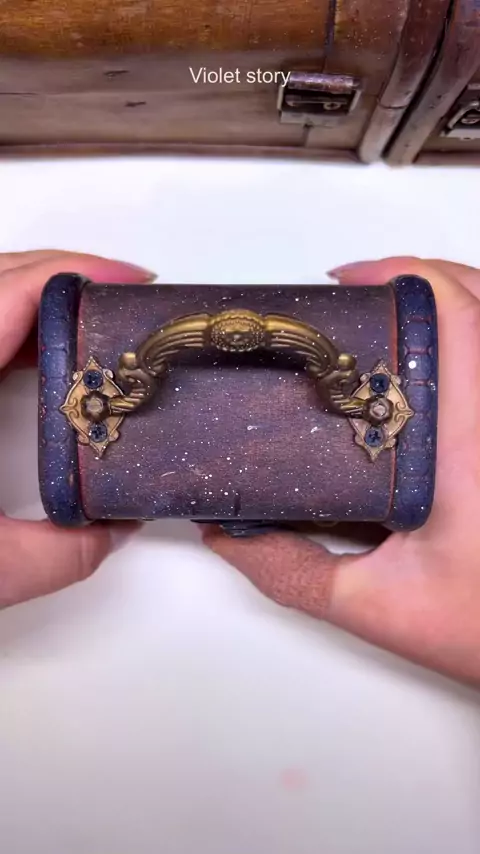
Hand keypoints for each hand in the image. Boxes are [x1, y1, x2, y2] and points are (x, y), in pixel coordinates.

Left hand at [0, 249, 153, 607]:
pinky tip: (36, 354)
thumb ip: (57, 555)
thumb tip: (111, 531)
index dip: (76, 274)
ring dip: (37, 299)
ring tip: (91, 322)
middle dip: (66, 278)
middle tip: (123, 299)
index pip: (9, 291)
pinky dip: (9, 326)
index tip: (129, 282)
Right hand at [201, 258, 479, 685]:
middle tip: (360, 299)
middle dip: (420, 280)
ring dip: (451, 303)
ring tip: (392, 322)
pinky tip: (435, 371)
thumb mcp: (378, 607)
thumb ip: (293, 571)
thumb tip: (230, 534)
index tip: (348, 280)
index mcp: (473, 439)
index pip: (457, 315)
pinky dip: (472, 337)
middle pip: (479, 299)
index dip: (405, 276)